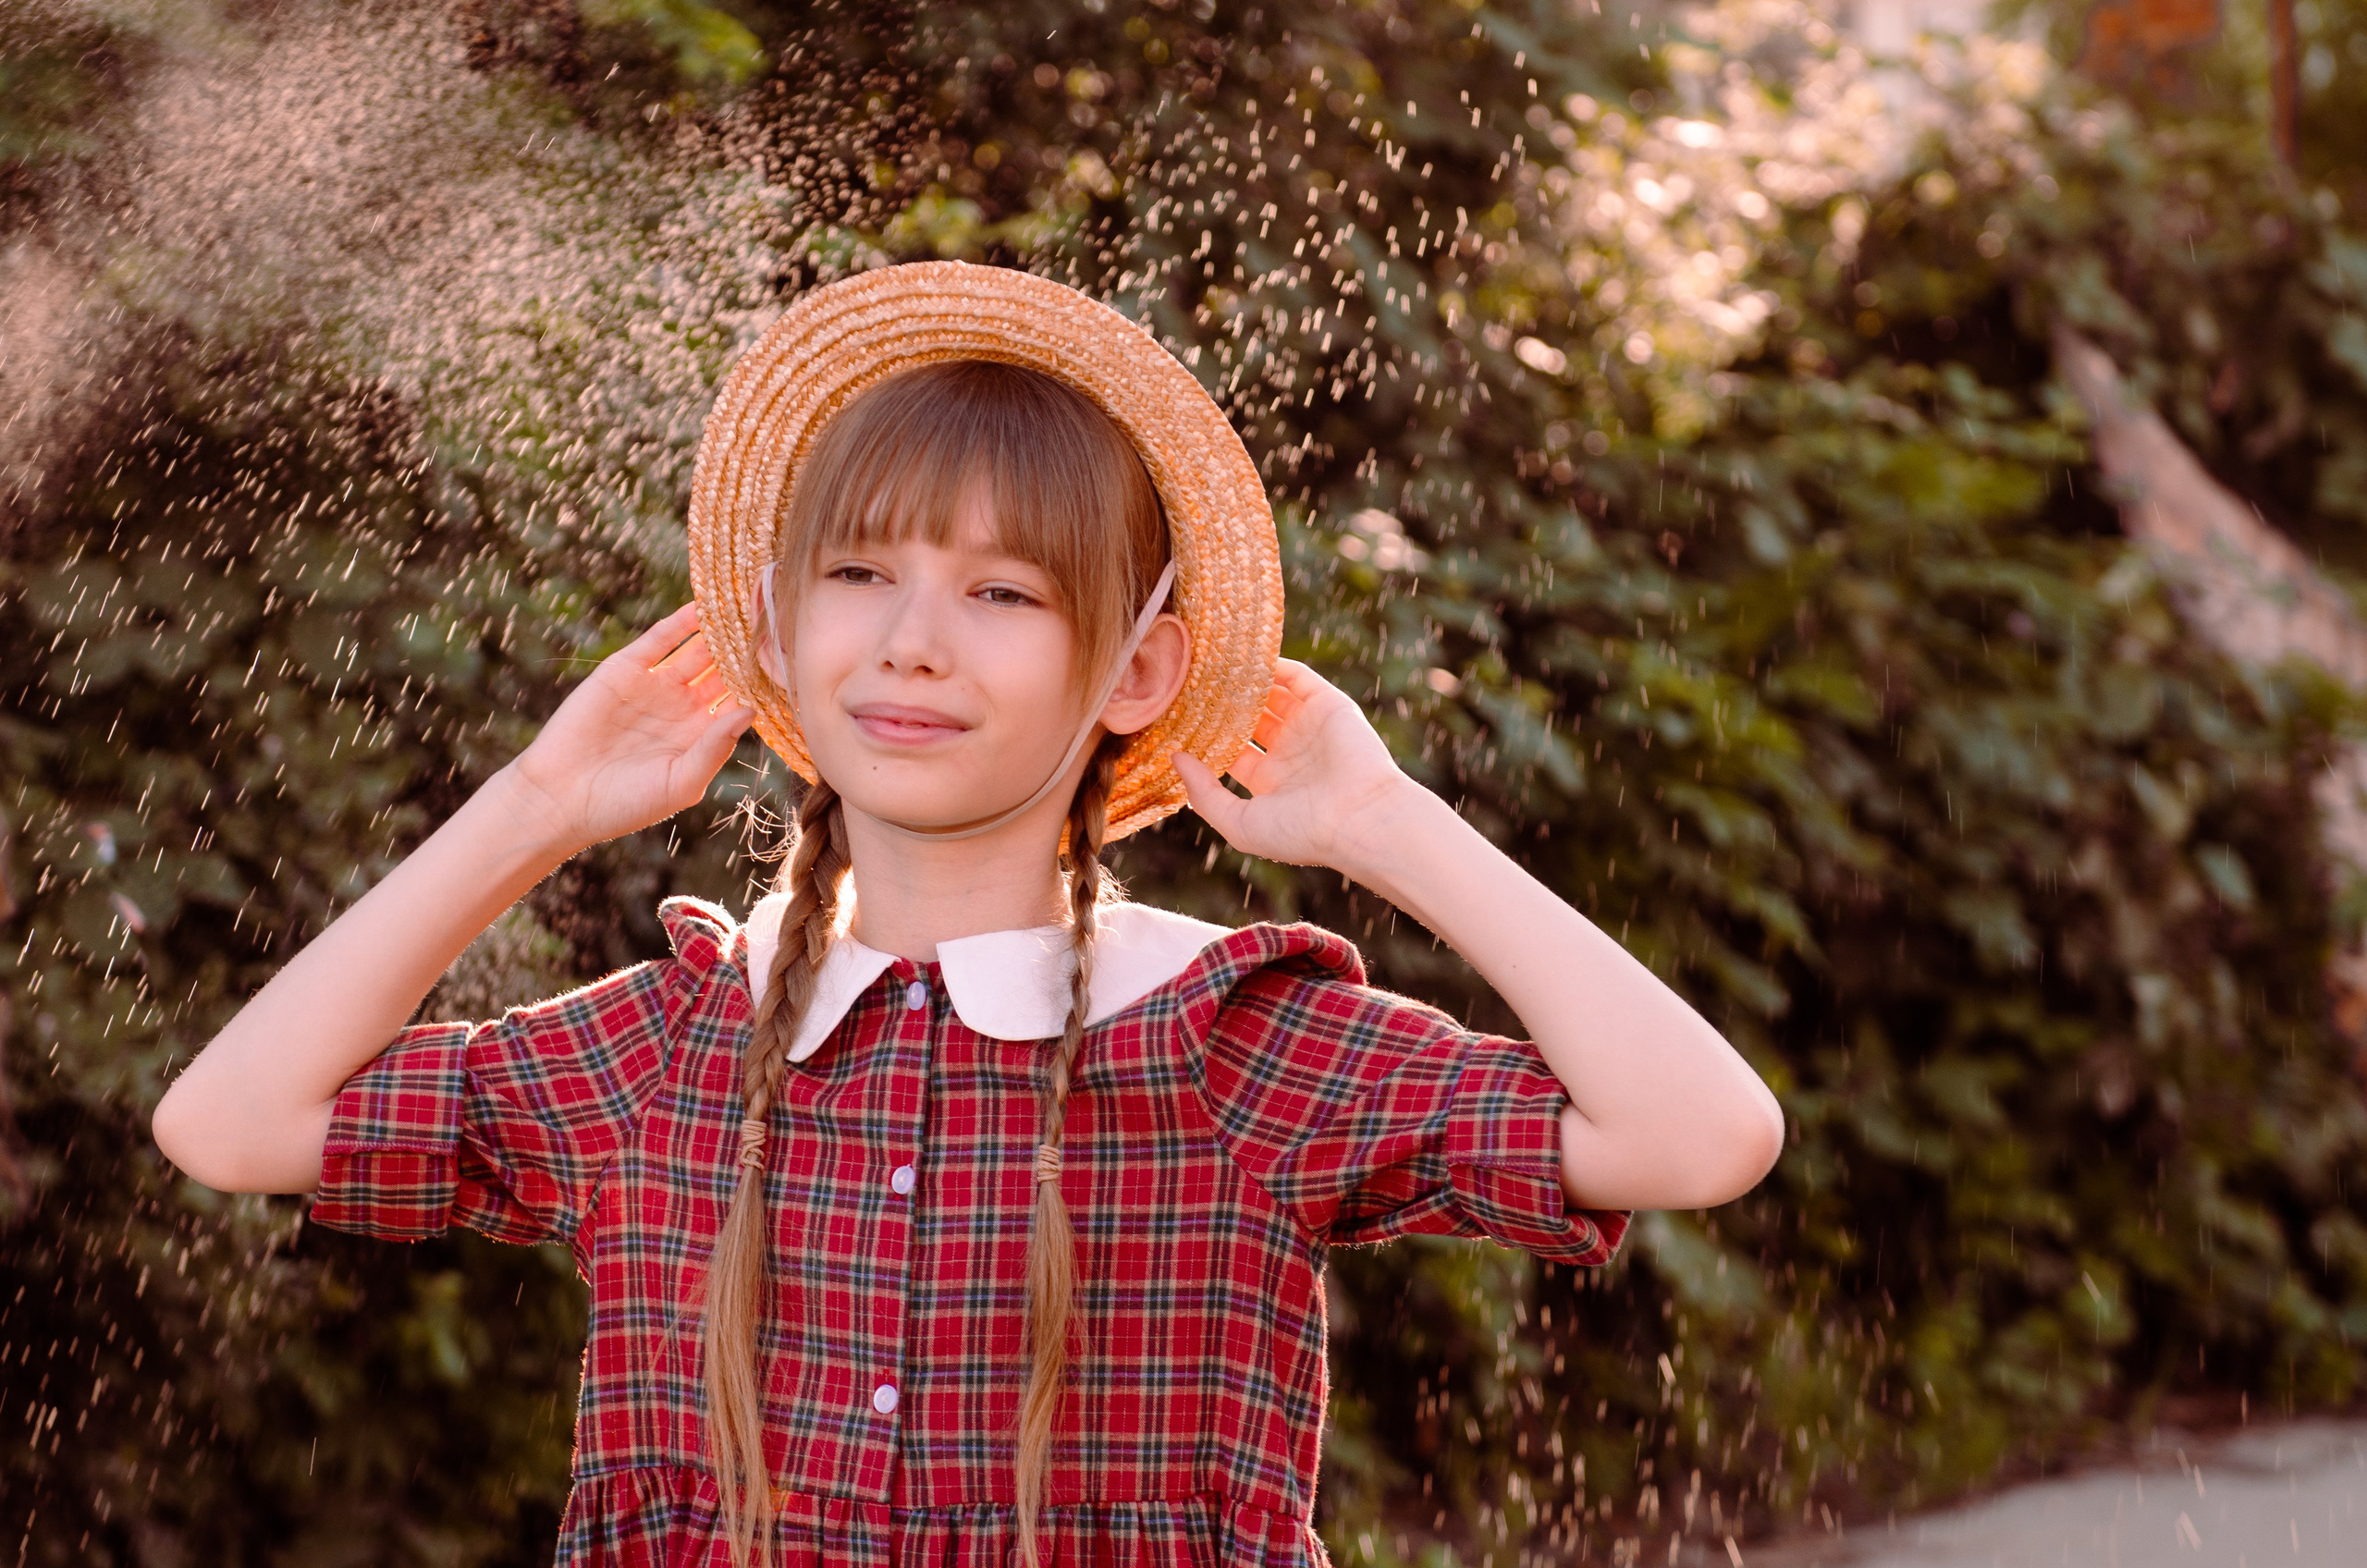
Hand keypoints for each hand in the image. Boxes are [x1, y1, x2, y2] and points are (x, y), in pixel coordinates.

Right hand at [503, 603, 755, 850]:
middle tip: (780, 623)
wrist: (560, 798)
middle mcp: (682, 708)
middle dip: (748, 650)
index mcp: (700, 736)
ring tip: (749, 606)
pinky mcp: (624, 670)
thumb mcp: (680, 782)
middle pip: (723, 670)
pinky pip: (659, 640)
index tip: (793, 664)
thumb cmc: (624, 804)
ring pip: (696, 650)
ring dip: (721, 630)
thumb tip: (751, 710)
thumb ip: (715, 747)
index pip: (739, 700)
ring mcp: (654, 686)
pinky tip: (705, 606)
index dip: (761, 684)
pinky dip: (681, 622)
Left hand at [1171, 658, 1422, 873]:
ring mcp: (1310, 727)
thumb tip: (1175, 758)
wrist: (1359, 820)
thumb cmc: (1301, 832)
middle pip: (1249, 719)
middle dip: (1222, 705)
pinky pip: (1297, 677)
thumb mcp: (1239, 824)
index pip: (1232, 751)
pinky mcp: (1329, 705)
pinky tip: (1243, 660)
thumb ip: (1204, 793)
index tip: (1176, 720)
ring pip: (1270, 695)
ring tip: (1211, 667)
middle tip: (1189, 686)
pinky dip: (1273, 666)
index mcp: (1271, 783)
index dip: (1207, 737)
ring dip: (1243, 682)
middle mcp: (1291, 753)